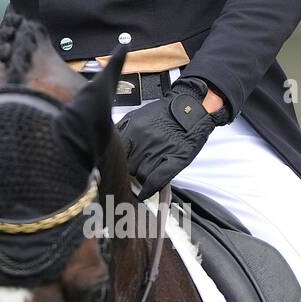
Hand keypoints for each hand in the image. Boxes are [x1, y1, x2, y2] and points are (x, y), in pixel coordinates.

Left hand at [116, 79, 218, 196]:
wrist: (190, 108)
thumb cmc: (163, 113)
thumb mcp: (136, 116)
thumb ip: (122, 129)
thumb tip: (110, 143)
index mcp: (134, 130)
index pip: (116, 153)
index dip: (114, 164)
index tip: (112, 169)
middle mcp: (145, 141)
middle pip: (127, 166)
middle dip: (127, 171)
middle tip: (128, 173)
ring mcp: (161, 151)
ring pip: (141, 175)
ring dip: (139, 178)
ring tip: (140, 177)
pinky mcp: (176, 159)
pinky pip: (158, 179)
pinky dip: (150, 189)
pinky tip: (145, 193)